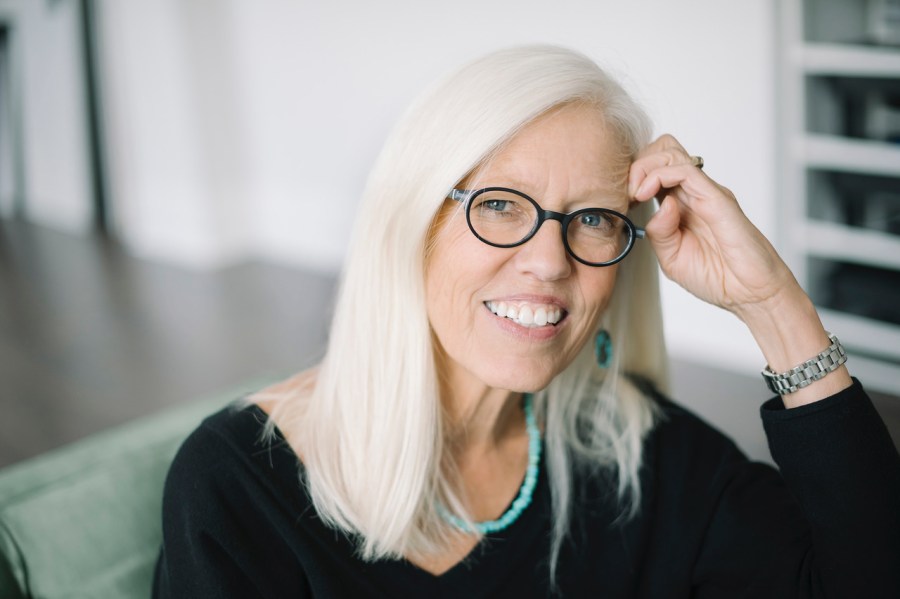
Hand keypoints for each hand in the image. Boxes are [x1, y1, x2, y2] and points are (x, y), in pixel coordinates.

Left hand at [629, 134, 799, 319]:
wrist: (750, 293)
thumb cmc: (716, 277)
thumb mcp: (671, 258)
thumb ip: (658, 232)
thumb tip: (658, 204)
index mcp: (681, 205)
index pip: (654, 169)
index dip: (633, 177)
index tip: (621, 201)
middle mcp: (693, 193)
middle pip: (662, 150)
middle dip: (636, 165)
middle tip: (628, 194)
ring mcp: (705, 192)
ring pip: (670, 152)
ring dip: (644, 167)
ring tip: (636, 194)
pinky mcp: (716, 197)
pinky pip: (685, 170)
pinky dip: (658, 175)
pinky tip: (646, 195)